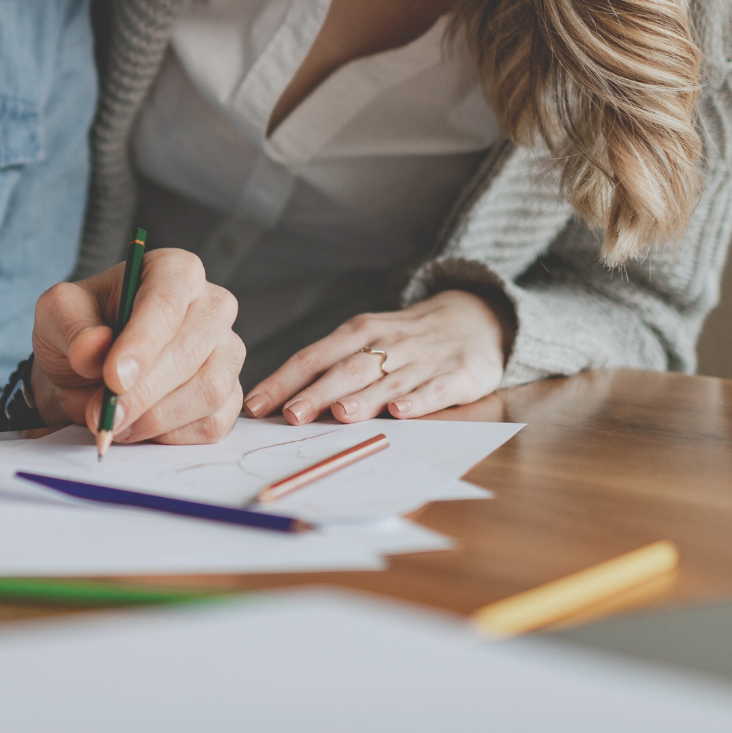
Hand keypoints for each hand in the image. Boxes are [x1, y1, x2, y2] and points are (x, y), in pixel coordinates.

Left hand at [30, 248, 243, 444]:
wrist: (90, 372)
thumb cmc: (80, 332)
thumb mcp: (57, 317)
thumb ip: (73, 329)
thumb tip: (93, 350)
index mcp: (173, 270)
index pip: (167, 302)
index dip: (142, 343)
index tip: (113, 378)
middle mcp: (211, 306)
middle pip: (190, 351)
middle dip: (143, 392)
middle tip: (103, 417)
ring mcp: (227, 351)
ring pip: (208, 390)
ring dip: (154, 418)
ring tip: (114, 422)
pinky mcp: (230, 394)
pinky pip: (213, 423)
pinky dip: (170, 436)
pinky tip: (140, 429)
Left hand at [242, 291, 508, 424]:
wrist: (476, 317)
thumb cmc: (407, 338)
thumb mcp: (368, 339)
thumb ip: (332, 367)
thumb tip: (281, 402)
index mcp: (359, 331)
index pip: (313, 356)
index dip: (284, 381)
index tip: (255, 406)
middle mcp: (387, 343)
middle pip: (345, 369)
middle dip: (316, 393)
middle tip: (290, 415)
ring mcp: (423, 358)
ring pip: (386, 380)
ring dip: (362, 398)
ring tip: (338, 415)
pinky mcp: (457, 374)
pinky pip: (434, 389)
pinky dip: (417, 400)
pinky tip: (400, 411)